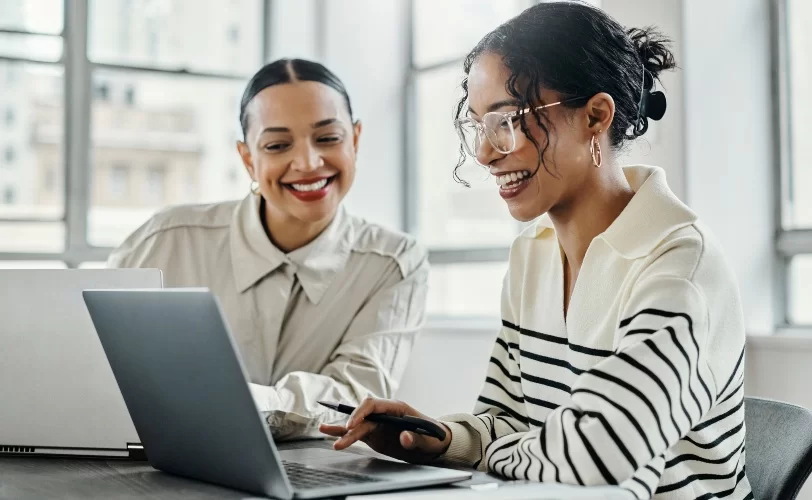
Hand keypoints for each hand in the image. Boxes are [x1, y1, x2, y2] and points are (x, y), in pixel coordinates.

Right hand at [319, 397, 451, 463]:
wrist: (433, 444)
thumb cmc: (432, 437)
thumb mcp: (428, 440)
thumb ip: (416, 439)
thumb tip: (404, 437)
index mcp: (396, 408)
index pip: (374, 404)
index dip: (361, 412)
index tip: (353, 424)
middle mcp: (383, 413)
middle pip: (362, 415)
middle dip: (351, 423)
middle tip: (345, 433)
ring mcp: (377, 423)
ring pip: (356, 425)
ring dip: (341, 429)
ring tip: (323, 430)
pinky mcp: (373, 434)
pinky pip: (355, 432)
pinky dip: (342, 433)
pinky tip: (327, 431)